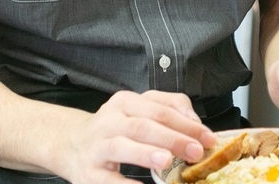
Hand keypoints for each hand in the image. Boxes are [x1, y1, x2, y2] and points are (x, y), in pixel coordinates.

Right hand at [55, 90, 215, 183]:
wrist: (70, 144)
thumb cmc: (113, 129)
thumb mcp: (138, 110)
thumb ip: (168, 108)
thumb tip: (194, 122)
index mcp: (125, 102)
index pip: (159, 108)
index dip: (186, 123)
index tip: (207, 137)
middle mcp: (109, 121)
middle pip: (143, 125)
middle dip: (173, 138)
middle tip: (195, 150)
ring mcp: (97, 146)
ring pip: (122, 145)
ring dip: (146, 153)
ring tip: (167, 160)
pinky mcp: (89, 171)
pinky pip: (108, 179)